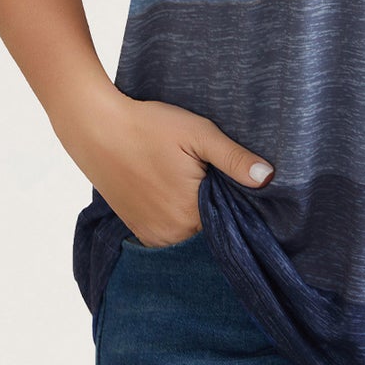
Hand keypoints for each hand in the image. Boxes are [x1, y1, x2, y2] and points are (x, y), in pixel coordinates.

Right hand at [66, 92, 274, 247]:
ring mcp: (152, 235)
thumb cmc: (149, 127)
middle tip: (217, 185)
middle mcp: (172, 234)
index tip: (241, 192)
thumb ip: (234, 159)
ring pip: (190, 238)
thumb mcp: (198, 134)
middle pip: (210, 234)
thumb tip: (269, 178)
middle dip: (220, 216)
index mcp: (191, 214)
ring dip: (198, 222)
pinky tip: (179, 198)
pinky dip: (179, 224)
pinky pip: (169, 237)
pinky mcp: (137, 229)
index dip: (240, 210)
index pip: (231, 226)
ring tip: (198, 190)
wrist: (96, 128)